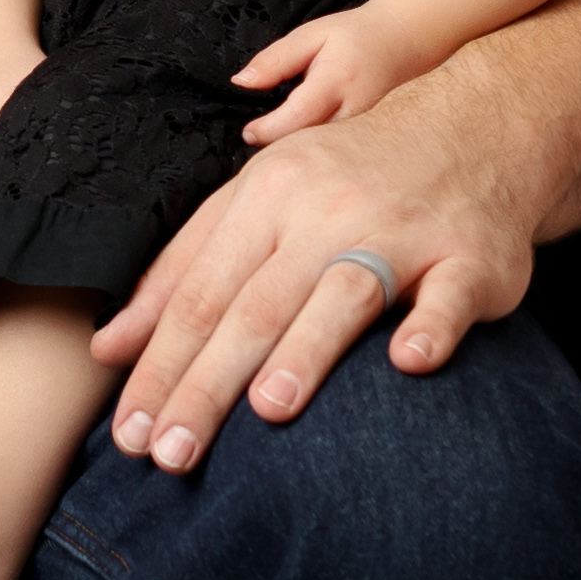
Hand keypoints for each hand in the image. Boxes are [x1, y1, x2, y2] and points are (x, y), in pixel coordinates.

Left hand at [89, 61, 540, 474]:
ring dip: (306, 351)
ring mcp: (401, 232)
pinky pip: (450, 295)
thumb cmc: (343, 177)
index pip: (199, 295)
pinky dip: (432, 326)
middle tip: (169, 453)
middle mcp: (326, 213)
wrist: (471, 126)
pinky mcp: (470, 257)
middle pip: (255, 306)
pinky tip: (409, 362)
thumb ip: (181, 272)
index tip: (127, 434)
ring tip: (266, 411)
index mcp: (265, 199)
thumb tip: (109, 348)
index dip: (159, 364)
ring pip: (343, 294)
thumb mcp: (255, 201)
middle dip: (207, 383)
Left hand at [233, 9, 423, 141]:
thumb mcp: (310, 36)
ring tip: (282, 145)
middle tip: (258, 141)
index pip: (298, 116)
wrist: (403, 42)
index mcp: (337, 81)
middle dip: (281, 148)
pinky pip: (342, 155)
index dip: (268, 130)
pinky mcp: (374, 141)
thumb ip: (275, 60)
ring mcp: (370, 130)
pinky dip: (322, 154)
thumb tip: (241, 82)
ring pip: (328, 155)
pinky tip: (309, 148)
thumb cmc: (354, 37)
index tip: (248, 132)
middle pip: (312, 144)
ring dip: (302, 154)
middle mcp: (356, 110)